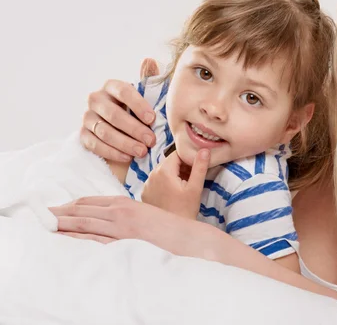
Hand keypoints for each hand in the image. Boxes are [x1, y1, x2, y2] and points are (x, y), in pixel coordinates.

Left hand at [48, 194, 217, 258]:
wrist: (186, 237)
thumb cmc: (169, 226)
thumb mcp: (146, 214)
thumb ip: (128, 214)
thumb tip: (112, 218)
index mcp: (125, 203)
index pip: (90, 201)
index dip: (71, 204)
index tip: (58, 208)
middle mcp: (119, 211)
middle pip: (82, 210)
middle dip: (60, 212)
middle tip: (43, 215)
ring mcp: (120, 227)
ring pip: (84, 222)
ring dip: (63, 223)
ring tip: (46, 224)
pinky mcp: (123, 241)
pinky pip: (94, 239)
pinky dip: (78, 237)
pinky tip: (66, 238)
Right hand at [80, 58, 159, 161]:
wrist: (122, 130)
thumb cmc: (137, 111)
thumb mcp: (145, 95)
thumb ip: (147, 79)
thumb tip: (150, 60)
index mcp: (112, 86)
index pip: (124, 92)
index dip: (138, 105)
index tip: (153, 119)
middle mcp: (96, 99)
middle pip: (114, 115)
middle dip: (134, 129)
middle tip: (151, 140)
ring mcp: (87, 117)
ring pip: (105, 131)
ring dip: (125, 143)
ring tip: (142, 151)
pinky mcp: (83, 135)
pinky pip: (95, 145)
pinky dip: (113, 152)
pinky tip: (128, 157)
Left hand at [142, 149, 209, 218]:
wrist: (171, 232)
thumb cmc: (185, 210)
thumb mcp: (195, 187)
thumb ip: (200, 166)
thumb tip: (204, 149)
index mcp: (163, 171)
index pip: (177, 154)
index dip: (188, 158)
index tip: (195, 168)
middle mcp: (151, 175)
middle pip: (169, 162)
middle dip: (181, 167)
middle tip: (191, 179)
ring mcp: (146, 185)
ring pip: (162, 171)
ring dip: (173, 175)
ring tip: (183, 188)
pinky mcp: (145, 193)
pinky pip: (156, 181)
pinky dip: (165, 183)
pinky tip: (173, 194)